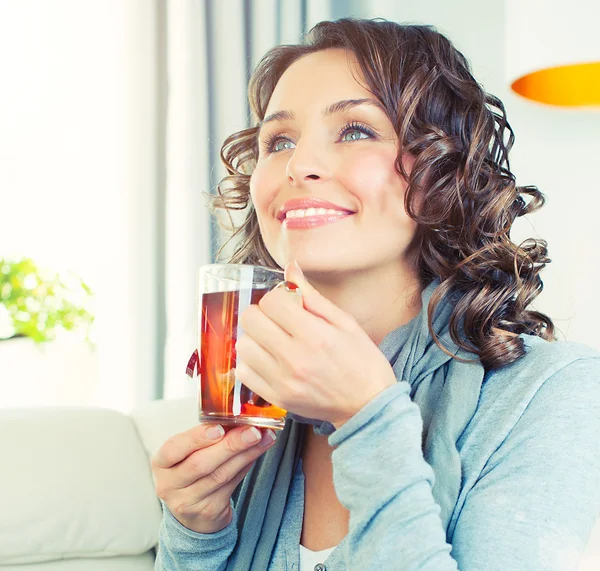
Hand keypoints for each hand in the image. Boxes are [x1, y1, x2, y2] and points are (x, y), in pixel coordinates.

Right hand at [151, 424, 276, 533]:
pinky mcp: (209, 510)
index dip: (196, 438)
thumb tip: (238, 416)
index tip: (219, 428)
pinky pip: (232, 484)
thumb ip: (205, 437)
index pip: (173, 449)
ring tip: (263, 438)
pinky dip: (247, 465)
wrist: (192, 513)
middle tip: (252, 431)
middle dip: (230, 445)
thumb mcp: (186, 454)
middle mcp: (170, 484)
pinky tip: (258, 451)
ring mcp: (188, 501)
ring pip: (220, 475)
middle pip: (201, 464)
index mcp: (161, 462)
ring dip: (246, 454)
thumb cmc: (190, 471)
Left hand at [235, 261, 396, 428]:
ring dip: (254, 338)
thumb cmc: (362, 362)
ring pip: (243, 345)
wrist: (369, 405)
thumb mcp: (345, 322)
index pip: (271, 301)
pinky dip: (251, 362)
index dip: (277, 298)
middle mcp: (294, 358)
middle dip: (262, 313)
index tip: (288, 305)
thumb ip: (312, 296)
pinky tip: (268, 360)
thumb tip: (290, 268)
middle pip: (250, 320)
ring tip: (273, 341)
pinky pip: (244, 373)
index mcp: (314, 335)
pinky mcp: (277, 397)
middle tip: (277, 320)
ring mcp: (283, 380)